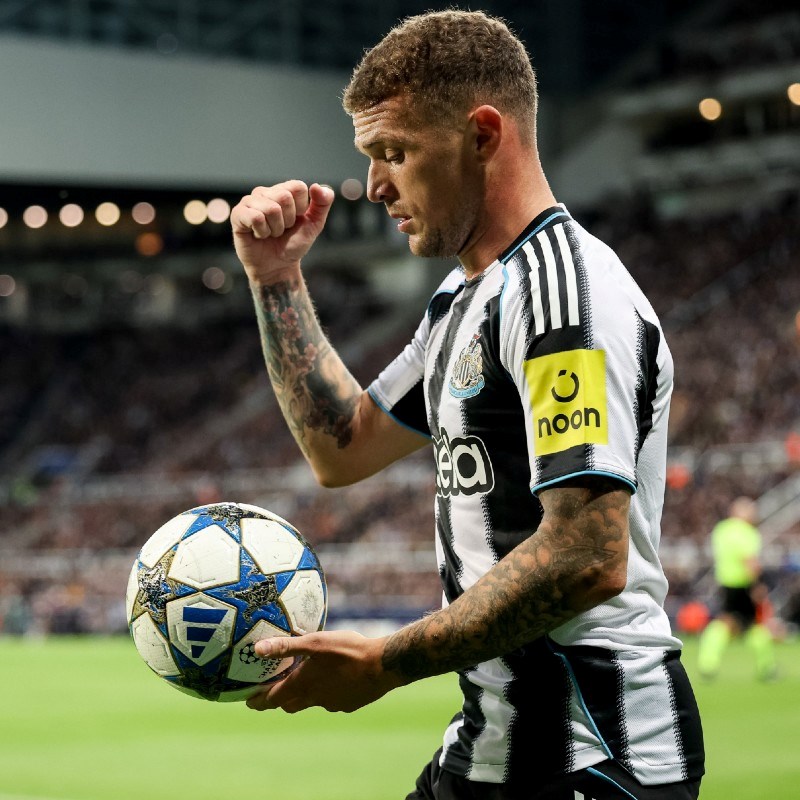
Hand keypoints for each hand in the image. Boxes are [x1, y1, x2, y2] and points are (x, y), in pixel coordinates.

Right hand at [231, 181, 334, 283]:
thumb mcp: (314, 225)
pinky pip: (255, 218)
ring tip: (270, 233)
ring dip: (275, 229)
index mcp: (283, 190)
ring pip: (271, 209)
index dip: (301, 209)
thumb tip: (316, 186)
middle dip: (288, 221)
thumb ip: (322, 204)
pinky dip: (262, 232)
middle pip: (284, 197)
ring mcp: (249, 202)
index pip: (298, 187)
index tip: (295, 221)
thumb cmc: (293, 244)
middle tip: (281, 229)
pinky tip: (259, 235)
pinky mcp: (238, 214)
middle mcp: (265, 192)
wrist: (277, 266)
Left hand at [245, 630, 404, 712]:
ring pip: (310, 702)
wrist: (382, 665)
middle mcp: (314, 699)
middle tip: (271, 691)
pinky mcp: (348, 704)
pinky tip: (333, 678)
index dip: (258, 700)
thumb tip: (257, 649)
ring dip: (302, 695)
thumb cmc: (347, 651)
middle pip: (289, 704)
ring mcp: (332, 704)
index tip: (249, 701)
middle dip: (277, 699)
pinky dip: (324, 692)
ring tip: (303, 680)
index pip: (273, 699)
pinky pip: (330, 700)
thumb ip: (286, 646)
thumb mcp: (315, 642)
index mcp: (303, 685)